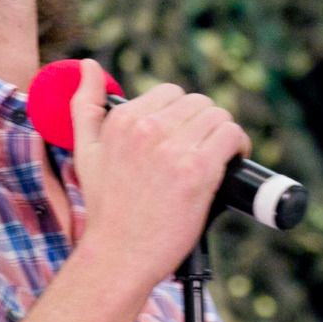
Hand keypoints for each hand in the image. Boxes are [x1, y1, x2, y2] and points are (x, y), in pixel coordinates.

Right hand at [71, 59, 249, 285]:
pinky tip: (231, 161)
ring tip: (218, 155)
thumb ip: (85, 105)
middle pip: (198, 102)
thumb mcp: (85, 152)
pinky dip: (238, 146)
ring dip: (224, 134)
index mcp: (122, 120)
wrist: (118, 255)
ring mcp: (172, 150)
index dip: (182, 115)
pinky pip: (231, 136)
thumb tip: (89, 66)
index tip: (185, 136)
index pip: (171, 93)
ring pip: (218, 116)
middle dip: (204, 123)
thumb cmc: (105, 208)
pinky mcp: (197, 172)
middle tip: (203, 148)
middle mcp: (146, 129)